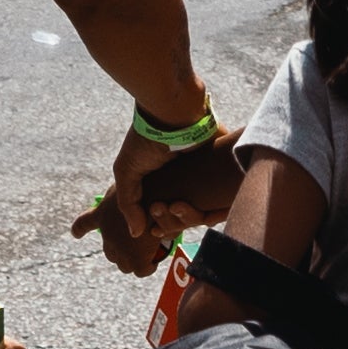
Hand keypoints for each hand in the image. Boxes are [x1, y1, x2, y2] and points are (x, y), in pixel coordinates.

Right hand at [81, 128, 223, 263]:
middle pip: (183, 215)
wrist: (173, 114)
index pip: (162, 212)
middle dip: (175, 222)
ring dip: (192, 216)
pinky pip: (222, 197)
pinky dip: (217, 208)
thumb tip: (136, 233)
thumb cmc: (146, 141)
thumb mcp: (126, 171)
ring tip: (182, 210)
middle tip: (166, 216)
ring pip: (202, 209)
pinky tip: (210, 213)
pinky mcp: (220, 170)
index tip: (155, 232)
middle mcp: (180, 180)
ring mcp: (201, 176)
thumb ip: (128, 203)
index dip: (160, 224)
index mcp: (159, 181)